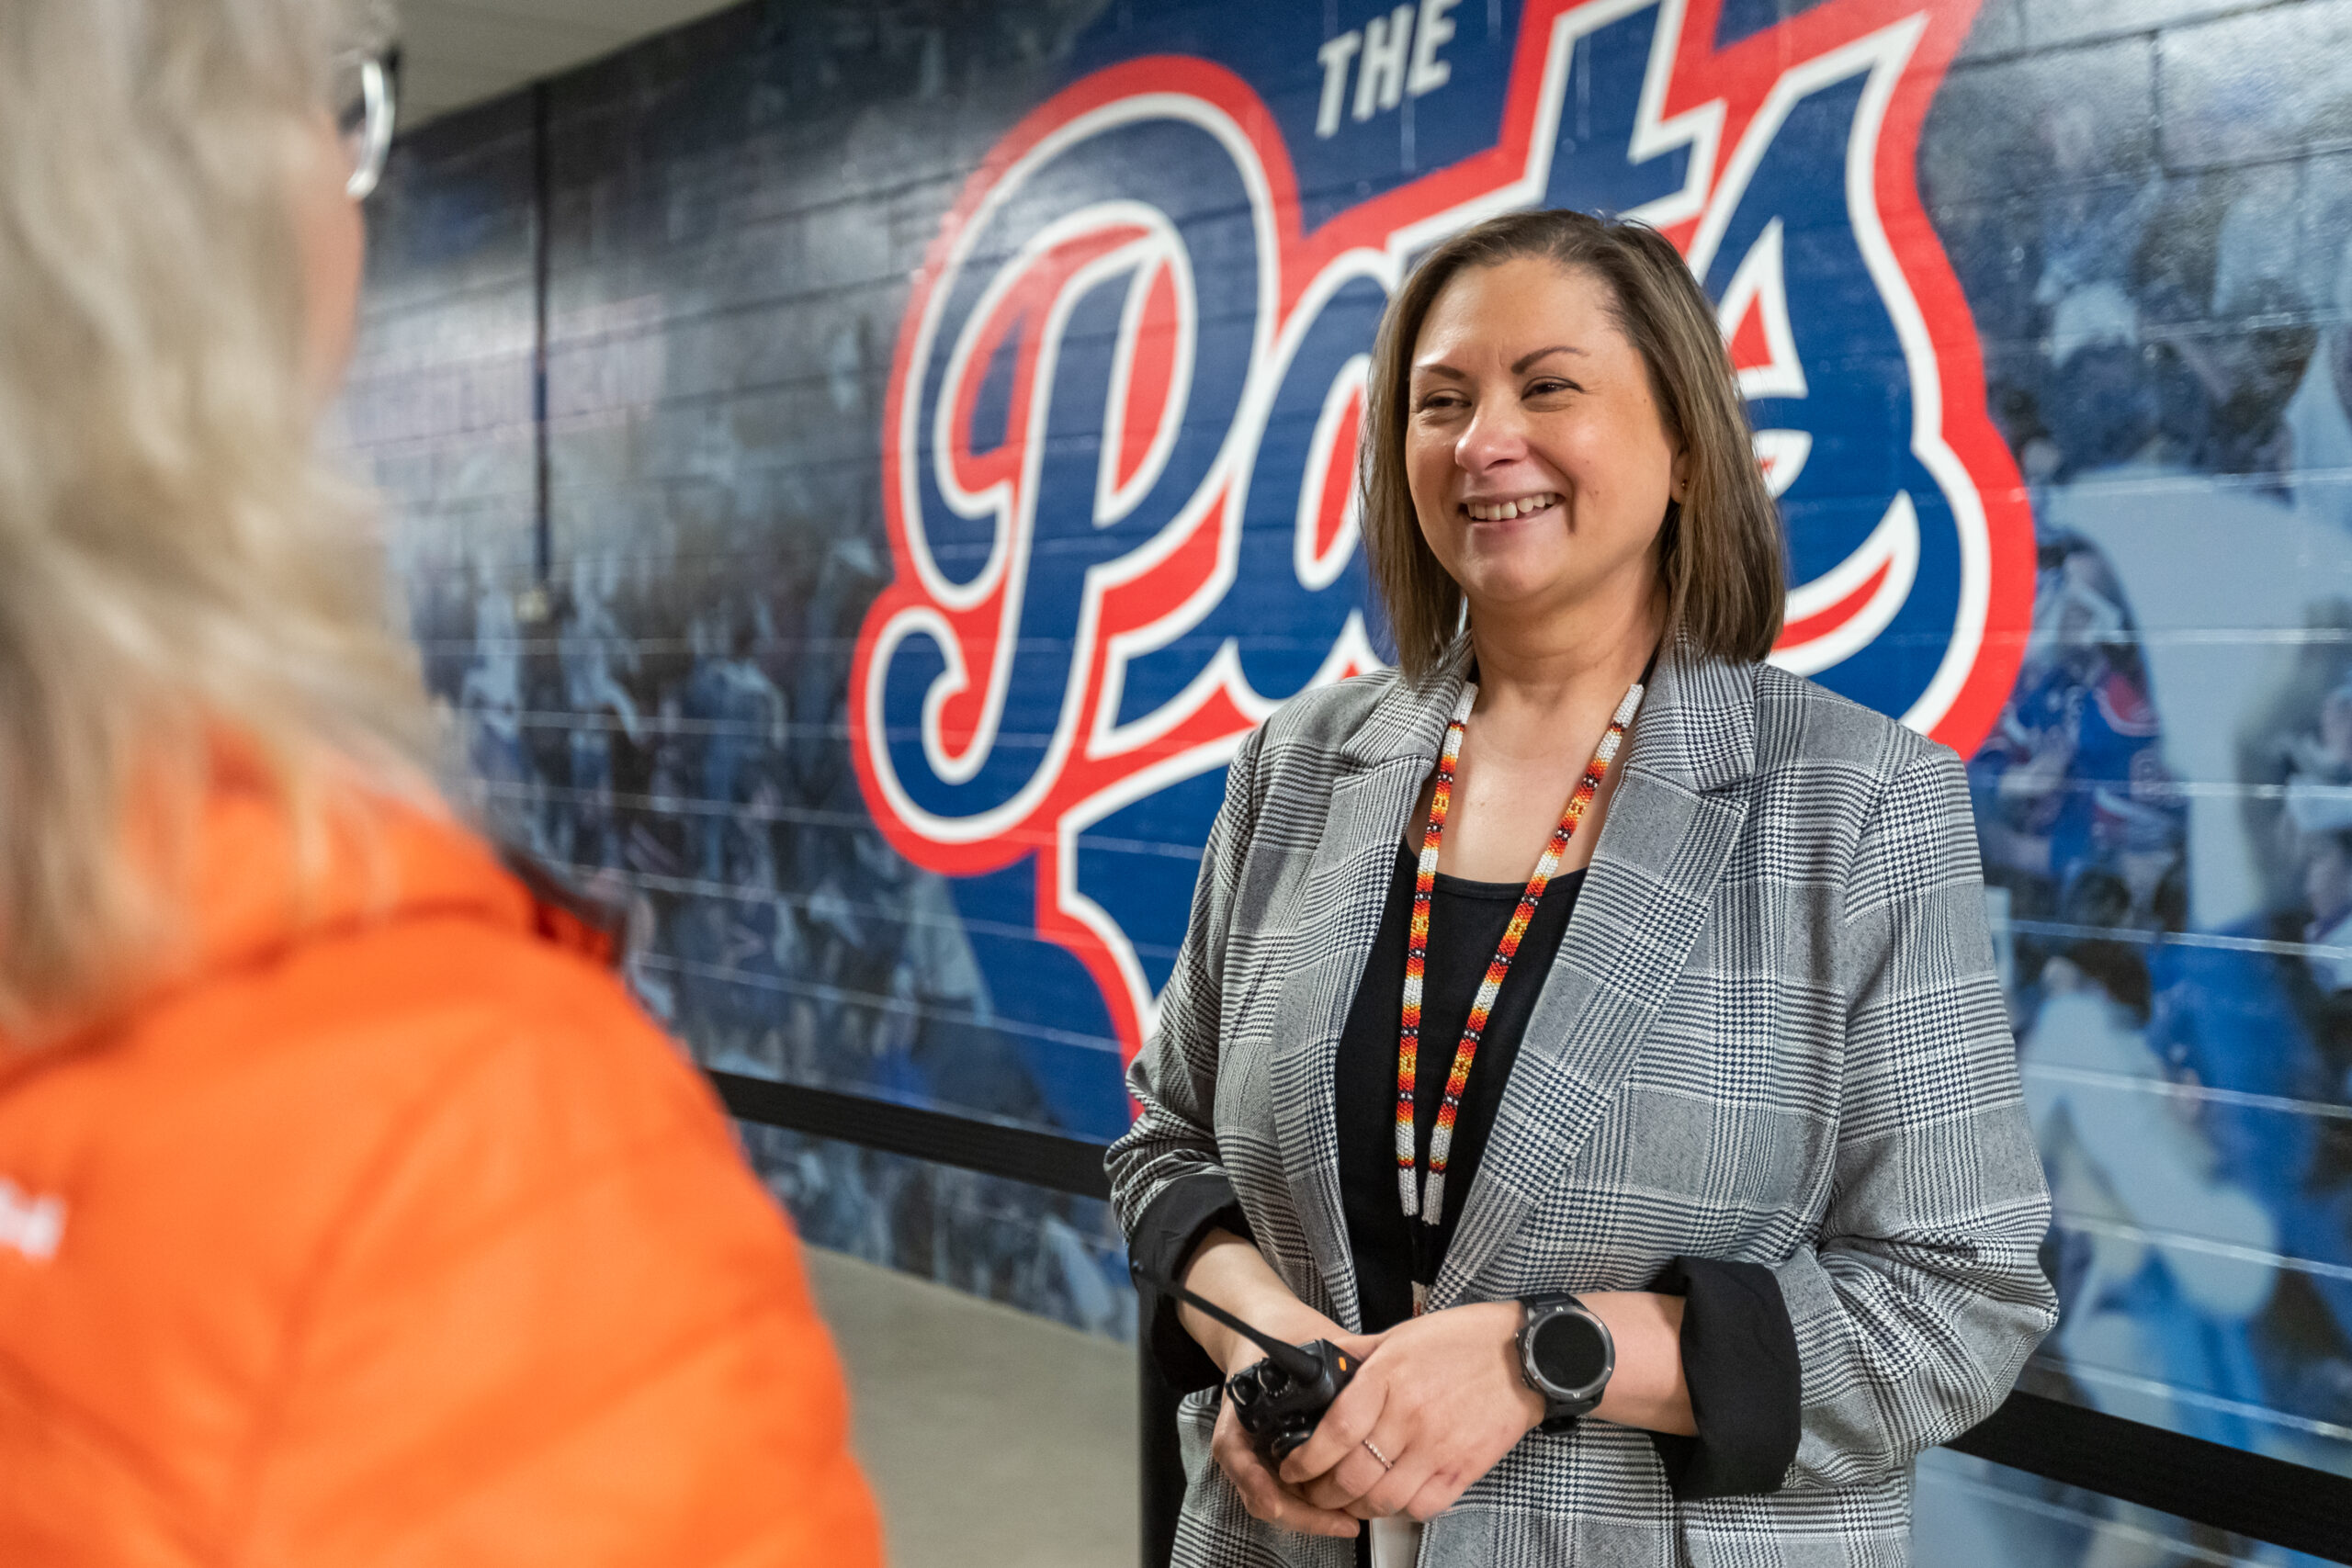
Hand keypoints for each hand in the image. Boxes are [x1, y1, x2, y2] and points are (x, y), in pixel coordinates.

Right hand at [1204, 1301, 1374, 1537]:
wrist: (1268, 1328)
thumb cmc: (1285, 1334)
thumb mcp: (1305, 1343)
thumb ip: (1327, 1362)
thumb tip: (1365, 1376)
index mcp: (1240, 1409)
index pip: (1238, 1457)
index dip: (1261, 1484)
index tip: (1288, 1499)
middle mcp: (1244, 1438)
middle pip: (1261, 1493)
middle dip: (1302, 1514)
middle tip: (1343, 1522)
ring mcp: (1258, 1452)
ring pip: (1275, 1500)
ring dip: (1310, 1515)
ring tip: (1349, 1520)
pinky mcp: (1275, 1460)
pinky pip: (1287, 1493)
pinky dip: (1313, 1505)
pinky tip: (1343, 1507)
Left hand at [1278, 1301, 1541, 1523]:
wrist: (1526, 1355)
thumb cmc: (1464, 1341)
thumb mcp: (1401, 1334)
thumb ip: (1357, 1354)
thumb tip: (1320, 1365)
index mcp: (1387, 1378)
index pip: (1333, 1432)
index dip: (1305, 1460)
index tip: (1294, 1468)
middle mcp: (1409, 1416)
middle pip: (1352, 1475)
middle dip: (1323, 1492)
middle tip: (1315, 1491)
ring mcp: (1438, 1447)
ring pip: (1383, 1499)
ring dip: (1358, 1507)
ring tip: (1349, 1500)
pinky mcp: (1464, 1469)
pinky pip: (1422, 1507)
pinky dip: (1401, 1510)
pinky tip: (1394, 1497)